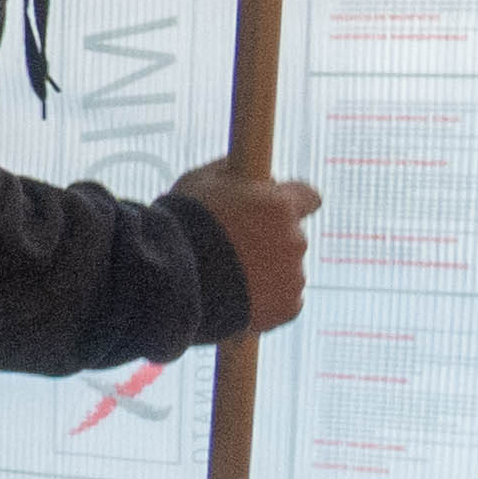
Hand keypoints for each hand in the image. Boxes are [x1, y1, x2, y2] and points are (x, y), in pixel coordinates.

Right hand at [171, 156, 322, 331]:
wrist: (169, 282)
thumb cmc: (180, 225)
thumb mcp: (199, 182)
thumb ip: (230, 173)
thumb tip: (241, 171)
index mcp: (280, 205)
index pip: (309, 197)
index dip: (291, 203)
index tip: (276, 211)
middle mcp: (295, 240)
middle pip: (291, 238)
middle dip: (268, 241)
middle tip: (233, 250)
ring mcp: (293, 276)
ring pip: (286, 270)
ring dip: (265, 272)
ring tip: (227, 279)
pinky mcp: (288, 308)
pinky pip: (284, 301)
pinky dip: (266, 300)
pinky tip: (237, 298)